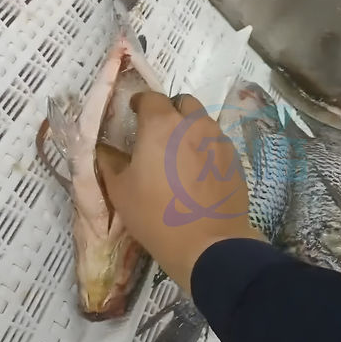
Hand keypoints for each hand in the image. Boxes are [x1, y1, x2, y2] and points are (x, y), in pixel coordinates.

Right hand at [97, 92, 264, 292]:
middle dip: (171, 111)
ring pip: (203, 122)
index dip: (141, 103)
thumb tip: (105, 150)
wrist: (207, 244)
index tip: (135, 114)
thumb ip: (110, 163)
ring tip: (181, 155)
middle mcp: (195, 125)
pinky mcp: (235, 159)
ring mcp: (219, 141)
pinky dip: (206, 148)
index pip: (151, 97)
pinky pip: (217, 143)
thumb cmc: (156, 215)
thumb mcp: (121, 191)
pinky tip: (201, 173)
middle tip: (160, 134)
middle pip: (184, 103)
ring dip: (190, 129)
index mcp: (163, 125)